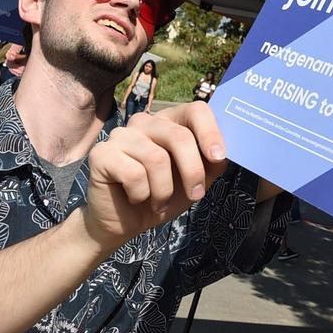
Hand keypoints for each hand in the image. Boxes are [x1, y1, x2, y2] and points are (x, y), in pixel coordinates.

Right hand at [80, 102, 227, 252]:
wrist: (124, 222)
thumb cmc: (162, 196)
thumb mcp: (195, 181)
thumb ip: (212, 163)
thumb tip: (230, 152)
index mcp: (169, 122)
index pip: (195, 110)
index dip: (210, 132)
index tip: (218, 157)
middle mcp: (144, 122)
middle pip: (179, 136)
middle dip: (193, 172)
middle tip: (196, 195)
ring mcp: (121, 135)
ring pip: (157, 159)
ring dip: (164, 190)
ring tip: (159, 201)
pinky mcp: (102, 153)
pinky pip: (134, 173)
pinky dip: (141, 194)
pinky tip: (135, 198)